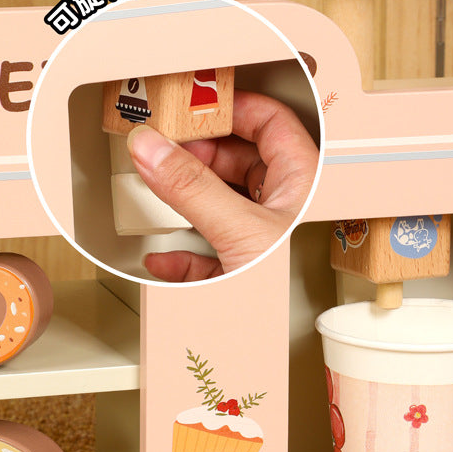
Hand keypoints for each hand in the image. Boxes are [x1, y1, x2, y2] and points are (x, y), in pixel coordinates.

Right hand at [127, 90, 318, 280]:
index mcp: (301, 181)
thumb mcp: (239, 230)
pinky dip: (186, 251)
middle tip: (166, 148)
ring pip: (222, 201)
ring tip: (157, 190)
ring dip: (187, 199)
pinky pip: (212, 247)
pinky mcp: (243, 267)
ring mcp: (263, 234)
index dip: (235, 107)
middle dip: (200, 154)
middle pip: (239, 159)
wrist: (277, 348)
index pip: (272, 122)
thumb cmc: (290, 287)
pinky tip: (165, 259)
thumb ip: (192, 186)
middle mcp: (284, 203)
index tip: (195, 103)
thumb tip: (152, 147)